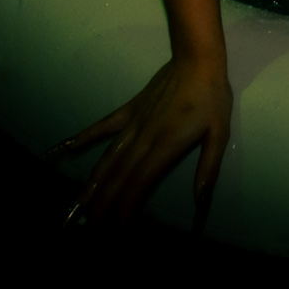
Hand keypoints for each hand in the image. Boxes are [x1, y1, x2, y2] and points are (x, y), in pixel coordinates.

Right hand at [53, 51, 232, 226]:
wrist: (196, 59)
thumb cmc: (211, 97)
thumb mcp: (219, 133)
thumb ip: (208, 167)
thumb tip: (201, 200)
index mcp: (165, 145)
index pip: (140, 183)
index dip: (126, 207)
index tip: (113, 230)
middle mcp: (144, 138)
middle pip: (119, 177)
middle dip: (103, 204)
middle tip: (87, 229)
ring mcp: (134, 122)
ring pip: (108, 157)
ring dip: (92, 182)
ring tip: (77, 204)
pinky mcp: (130, 108)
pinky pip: (105, 125)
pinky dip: (87, 136)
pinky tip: (70, 147)